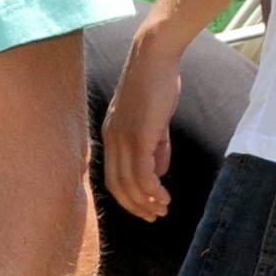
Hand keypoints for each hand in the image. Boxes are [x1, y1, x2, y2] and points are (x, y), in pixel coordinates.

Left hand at [102, 14, 183, 220]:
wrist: (155, 57)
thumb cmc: (156, 84)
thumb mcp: (154, 121)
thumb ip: (156, 147)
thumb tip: (158, 173)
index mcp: (112, 136)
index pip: (113, 177)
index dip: (128, 197)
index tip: (145, 208)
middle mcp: (112, 140)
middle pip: (117, 186)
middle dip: (135, 206)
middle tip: (154, 217)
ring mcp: (123, 138)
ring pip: (130, 183)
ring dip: (147, 201)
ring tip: (163, 209)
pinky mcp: (139, 135)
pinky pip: (143, 172)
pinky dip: (152, 189)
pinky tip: (164, 196)